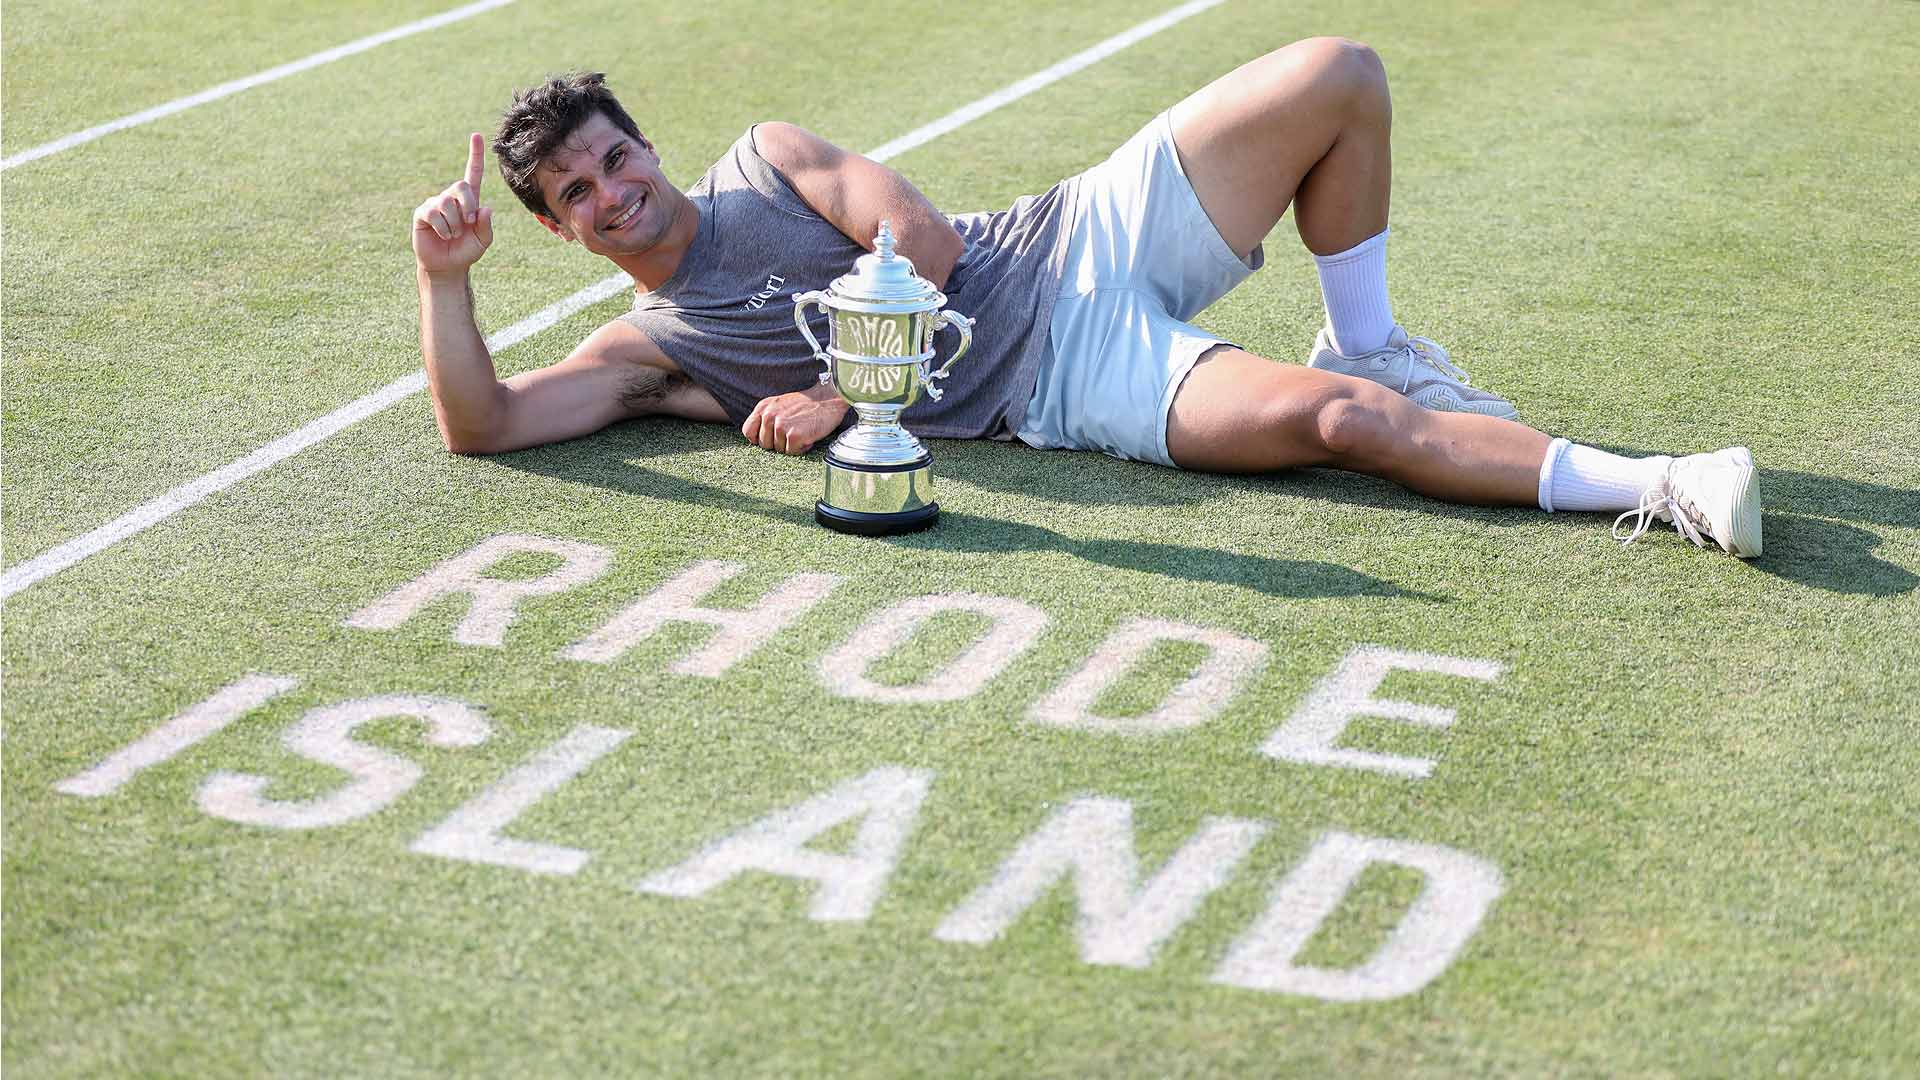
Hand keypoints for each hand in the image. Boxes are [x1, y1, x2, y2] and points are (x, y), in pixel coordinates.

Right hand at [412, 133, 494, 274]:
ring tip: (453, 235)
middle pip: (460, 186)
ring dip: (454, 224)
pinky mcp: (422, 213)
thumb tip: (484, 208)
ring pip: (447, 203)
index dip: (475, 155)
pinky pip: (433, 213)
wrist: (447, 266)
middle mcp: (451, 197)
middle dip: (467, 205)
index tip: (477, 135)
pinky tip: (443, 235)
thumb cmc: (466, 251)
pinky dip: (443, 227)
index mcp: (469, 200)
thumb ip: (486, 226)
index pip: (472, 172)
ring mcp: (435, 203)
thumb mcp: (483, 241)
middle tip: (468, 223)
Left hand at [741, 387, 846, 454]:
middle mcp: (769, 416)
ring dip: (791, 445)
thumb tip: (759, 439)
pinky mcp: (794, 435)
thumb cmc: (806, 404)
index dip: (758, 439)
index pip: (748, 431)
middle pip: (764, 445)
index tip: (771, 438)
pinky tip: (808, 436)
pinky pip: (792, 452)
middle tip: (792, 432)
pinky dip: (802, 447)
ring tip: (802, 431)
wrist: (828, 399)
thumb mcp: (780, 405)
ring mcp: (781, 426)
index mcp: (763, 407)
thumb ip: (767, 418)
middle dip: (778, 443)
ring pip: (779, 450)